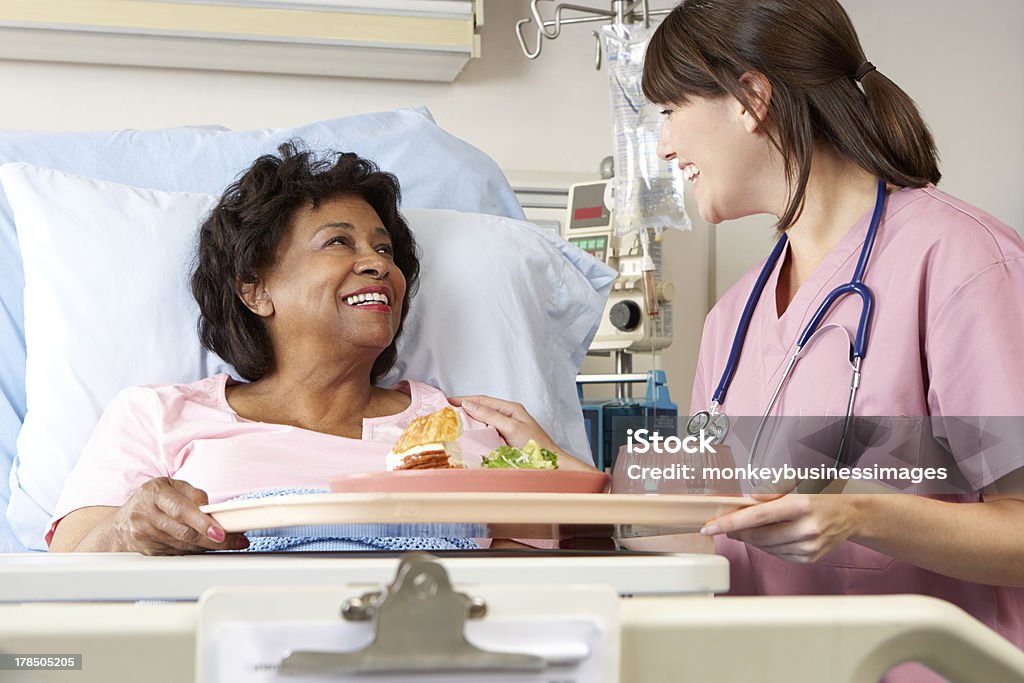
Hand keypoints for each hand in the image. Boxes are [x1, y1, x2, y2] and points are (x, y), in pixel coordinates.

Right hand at [109, 477, 247, 554]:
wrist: (122, 523)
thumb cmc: (152, 500)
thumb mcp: (171, 486)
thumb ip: (193, 494)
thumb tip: (211, 509)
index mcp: (153, 493)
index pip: (180, 510)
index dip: (202, 522)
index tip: (220, 532)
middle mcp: (146, 516)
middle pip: (184, 532)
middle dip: (213, 539)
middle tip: (236, 541)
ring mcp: (145, 536)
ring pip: (184, 545)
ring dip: (208, 545)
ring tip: (228, 542)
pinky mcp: (150, 551)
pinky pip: (178, 553)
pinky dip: (196, 550)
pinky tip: (206, 545)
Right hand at [449, 395, 595, 471]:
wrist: (550, 465)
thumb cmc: (536, 446)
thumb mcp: (511, 427)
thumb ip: (491, 415)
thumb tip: (469, 405)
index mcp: (511, 409)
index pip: (483, 400)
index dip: (464, 399)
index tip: (447, 401)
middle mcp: (508, 416)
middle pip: (482, 409)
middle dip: (464, 409)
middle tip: (446, 412)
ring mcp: (506, 429)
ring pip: (483, 421)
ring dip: (468, 421)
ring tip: (452, 423)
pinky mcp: (504, 441)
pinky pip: (486, 433)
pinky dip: (475, 433)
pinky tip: (467, 437)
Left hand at [700, 493, 861, 563]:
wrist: (851, 514)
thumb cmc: (820, 496)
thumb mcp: (795, 486)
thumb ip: (768, 494)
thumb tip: (741, 503)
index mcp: (800, 505)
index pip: (757, 516)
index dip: (730, 523)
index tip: (710, 528)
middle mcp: (806, 528)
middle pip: (758, 536)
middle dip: (736, 532)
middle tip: (722, 526)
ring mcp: (809, 546)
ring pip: (766, 548)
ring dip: (751, 539)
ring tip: (748, 528)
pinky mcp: (810, 558)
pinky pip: (778, 555)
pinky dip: (768, 546)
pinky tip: (770, 536)